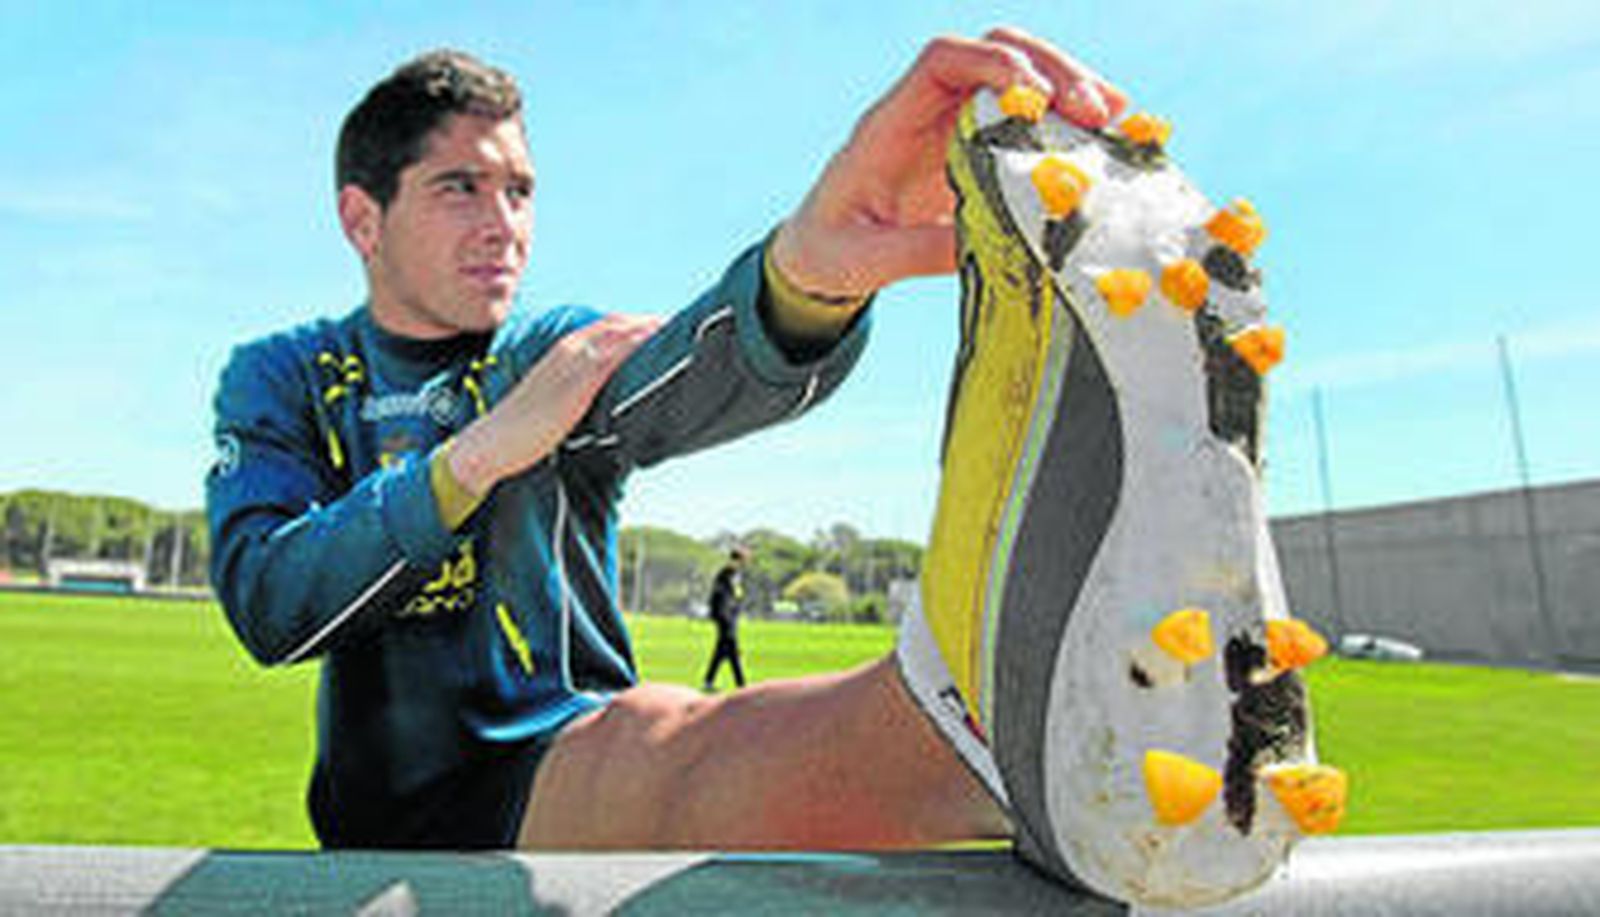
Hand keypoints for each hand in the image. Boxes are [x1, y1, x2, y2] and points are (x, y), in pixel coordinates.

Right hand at [448, 313, 663, 494]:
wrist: (493, 442)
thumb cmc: (524, 427)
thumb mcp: (558, 400)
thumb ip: (582, 390)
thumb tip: (611, 395)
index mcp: (565, 350)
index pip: (610, 326)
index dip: (639, 324)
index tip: (667, 326)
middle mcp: (569, 349)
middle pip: (620, 324)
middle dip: (652, 323)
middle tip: (686, 325)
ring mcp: (572, 364)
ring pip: (620, 335)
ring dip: (651, 330)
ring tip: (683, 333)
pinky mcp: (576, 385)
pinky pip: (613, 358)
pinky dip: (636, 347)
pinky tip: (658, 348)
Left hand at [770, 27, 1127, 297]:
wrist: (818, 255)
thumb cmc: (831, 251)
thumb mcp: (860, 260)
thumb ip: (910, 252)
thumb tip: (976, 245)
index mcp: (889, 124)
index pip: (940, 61)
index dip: (991, 64)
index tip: (1035, 98)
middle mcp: (927, 111)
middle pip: (994, 52)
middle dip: (1049, 70)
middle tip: (1094, 111)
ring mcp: (956, 126)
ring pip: (1021, 76)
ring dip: (1070, 87)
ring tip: (1114, 119)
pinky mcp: (978, 150)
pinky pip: (1029, 119)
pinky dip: (1068, 122)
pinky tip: (1107, 139)